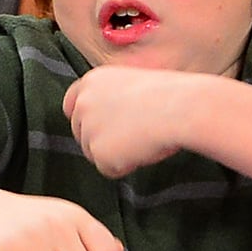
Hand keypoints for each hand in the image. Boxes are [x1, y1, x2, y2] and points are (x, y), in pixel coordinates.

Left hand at [63, 66, 192, 176]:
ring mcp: (88, 127)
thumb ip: (112, 98)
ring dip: (115, 153)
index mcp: (92, 81)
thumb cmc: (170, 96)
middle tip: (132, 135)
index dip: (83, 118)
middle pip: (80, 132)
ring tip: (141, 139)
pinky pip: (108, 169)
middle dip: (101, 139)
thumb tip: (110, 120)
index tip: (94, 127)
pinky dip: (124, 166)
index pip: (71, 103)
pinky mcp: (98, 151)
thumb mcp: (133, 84)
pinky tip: (142, 150)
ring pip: (93, 153)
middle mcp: (83, 103)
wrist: (180, 108)